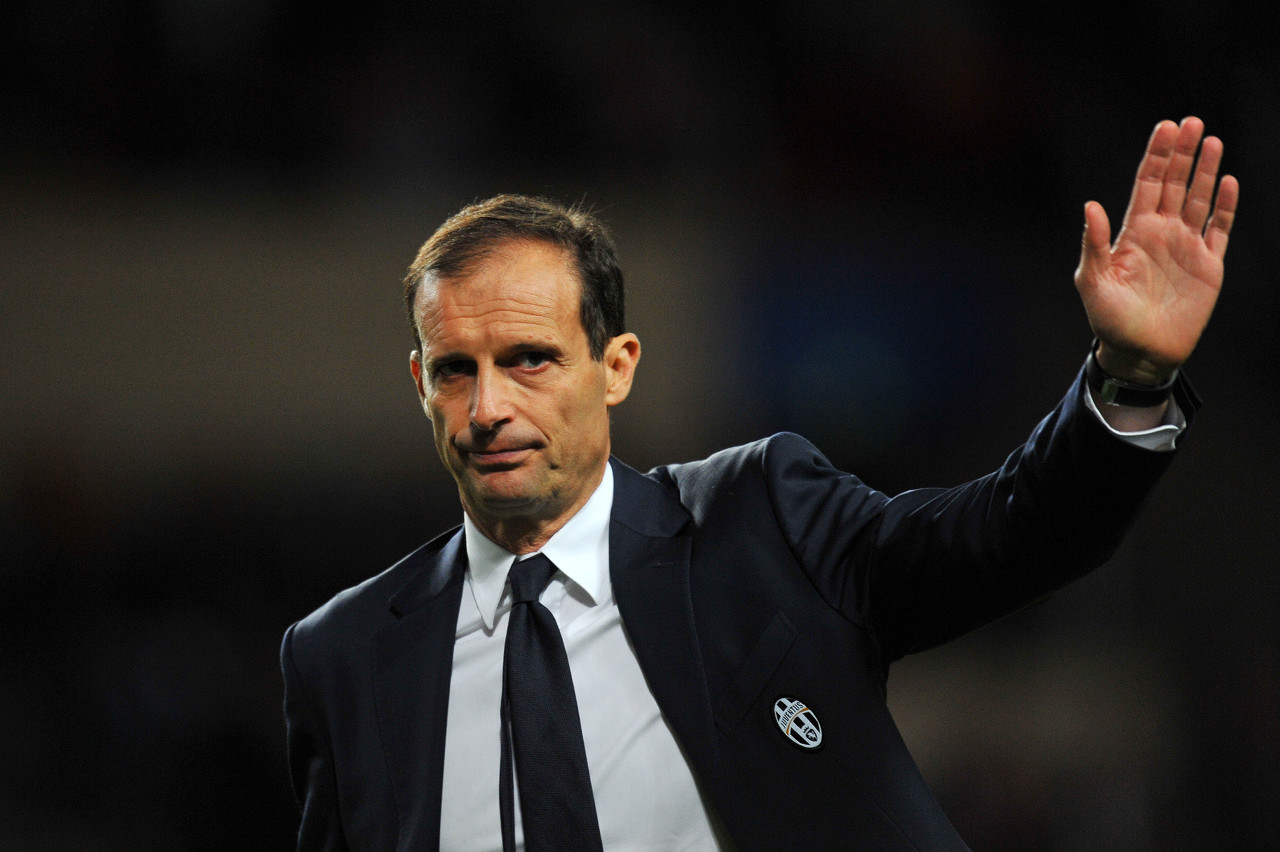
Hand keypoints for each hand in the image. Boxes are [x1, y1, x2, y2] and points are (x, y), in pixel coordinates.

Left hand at [1074, 117, 1237, 383]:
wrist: (1139, 353)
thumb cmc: (1109, 320)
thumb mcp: (1093, 281)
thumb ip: (1094, 243)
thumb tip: (1090, 205)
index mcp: (1133, 232)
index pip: (1147, 184)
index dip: (1156, 157)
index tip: (1165, 127)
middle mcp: (1161, 233)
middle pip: (1174, 183)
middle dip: (1182, 153)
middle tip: (1190, 122)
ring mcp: (1186, 246)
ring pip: (1199, 199)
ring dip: (1205, 171)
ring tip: (1211, 139)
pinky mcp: (1208, 265)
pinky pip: (1219, 229)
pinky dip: (1225, 206)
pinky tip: (1228, 182)